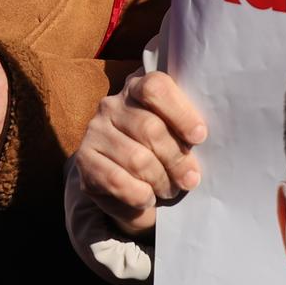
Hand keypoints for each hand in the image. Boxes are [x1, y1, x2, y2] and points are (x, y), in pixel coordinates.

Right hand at [72, 71, 206, 236]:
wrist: (129, 188)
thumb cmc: (163, 154)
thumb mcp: (177, 135)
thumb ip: (186, 129)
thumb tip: (200, 138)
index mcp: (138, 87)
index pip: (155, 88)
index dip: (180, 113)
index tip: (200, 137)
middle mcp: (112, 104)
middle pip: (150, 128)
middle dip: (176, 158)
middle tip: (190, 178)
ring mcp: (95, 131)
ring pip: (136, 158)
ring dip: (161, 180)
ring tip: (170, 189)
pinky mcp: (85, 160)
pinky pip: (117, 181)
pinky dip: (140, 195)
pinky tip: (148, 197)